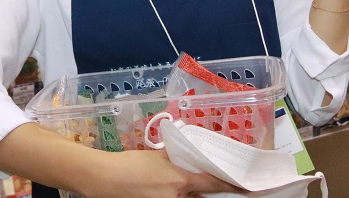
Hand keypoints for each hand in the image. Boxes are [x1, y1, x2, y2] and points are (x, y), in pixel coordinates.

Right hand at [81, 148, 238, 197]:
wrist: (103, 179)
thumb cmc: (130, 164)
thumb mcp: (158, 155)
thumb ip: (179, 157)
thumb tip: (192, 157)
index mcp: (181, 181)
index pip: (214, 184)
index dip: (231, 184)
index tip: (245, 185)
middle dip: (205, 191)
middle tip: (212, 182)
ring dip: (191, 195)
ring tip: (172, 181)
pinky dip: (177, 196)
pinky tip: (165, 189)